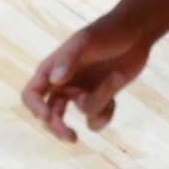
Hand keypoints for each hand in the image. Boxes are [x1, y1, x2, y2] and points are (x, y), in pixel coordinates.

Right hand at [19, 0, 168, 142]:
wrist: (135, 32)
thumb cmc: (107, 31)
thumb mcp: (87, 41)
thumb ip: (70, 59)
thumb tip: (54, 81)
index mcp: (53, 68)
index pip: (32, 94)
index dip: (35, 109)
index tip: (47, 118)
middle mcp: (64, 82)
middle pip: (51, 115)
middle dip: (59, 127)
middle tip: (72, 137)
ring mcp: (82, 91)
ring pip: (83, 112)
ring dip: (101, 101)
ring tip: (115, 78)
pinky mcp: (101, 97)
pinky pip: (98, 117)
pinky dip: (108, 111)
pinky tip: (117, 93)